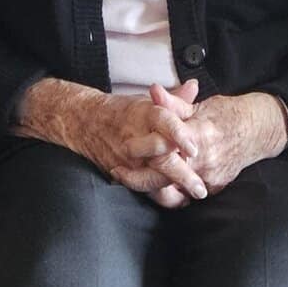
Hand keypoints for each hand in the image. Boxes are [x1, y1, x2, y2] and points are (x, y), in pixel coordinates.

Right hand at [71, 88, 204, 198]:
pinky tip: (174, 201)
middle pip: (161, 157)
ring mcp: (129, 159)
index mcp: (146, 114)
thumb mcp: (149, 100)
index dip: (180, 135)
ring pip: (151, 179)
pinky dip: (158, 196)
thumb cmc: (124, 112)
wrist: (87, 121)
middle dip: (181, 175)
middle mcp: (137, 137)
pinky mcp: (122, 173)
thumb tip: (194, 86)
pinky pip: (141, 188)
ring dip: (171, 191)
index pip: (164, 122)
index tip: (194, 149)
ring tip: (189, 198)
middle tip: (200, 189)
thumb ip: (175, 99)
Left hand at [109, 83, 287, 206]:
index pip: (163, 148)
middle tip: (119, 173)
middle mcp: (204, 160)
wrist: (258, 130)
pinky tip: (159, 185)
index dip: (142, 150)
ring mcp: (211, 177)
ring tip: (135, 180)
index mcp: (198, 136)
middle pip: (164, 176)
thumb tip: (152, 89)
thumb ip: (173, 103)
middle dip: (139, 178)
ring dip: (154, 186)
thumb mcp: (199, 105)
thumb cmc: (228, 114)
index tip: (124, 150)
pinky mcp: (216, 187)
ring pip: (174, 189)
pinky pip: (188, 193)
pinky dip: (173, 190)